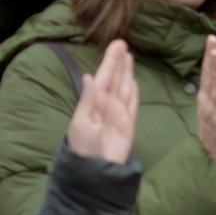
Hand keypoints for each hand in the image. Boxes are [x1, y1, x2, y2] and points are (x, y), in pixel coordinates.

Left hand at [64, 40, 137, 165]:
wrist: (97, 170)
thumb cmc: (83, 148)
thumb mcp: (81, 122)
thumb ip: (89, 100)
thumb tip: (90, 76)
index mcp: (93, 103)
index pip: (103, 77)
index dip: (110, 62)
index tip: (115, 45)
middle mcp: (106, 105)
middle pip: (115, 79)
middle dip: (118, 63)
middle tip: (122, 44)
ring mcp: (119, 114)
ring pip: (125, 88)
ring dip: (127, 73)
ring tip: (129, 57)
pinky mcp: (129, 124)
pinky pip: (133, 104)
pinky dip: (134, 92)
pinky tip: (134, 80)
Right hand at [194, 35, 215, 171]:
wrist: (212, 161)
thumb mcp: (215, 111)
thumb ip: (215, 95)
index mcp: (206, 99)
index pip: (207, 73)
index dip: (209, 56)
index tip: (211, 38)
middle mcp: (207, 103)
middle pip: (208, 76)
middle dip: (210, 56)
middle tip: (212, 38)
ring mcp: (213, 113)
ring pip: (214, 88)